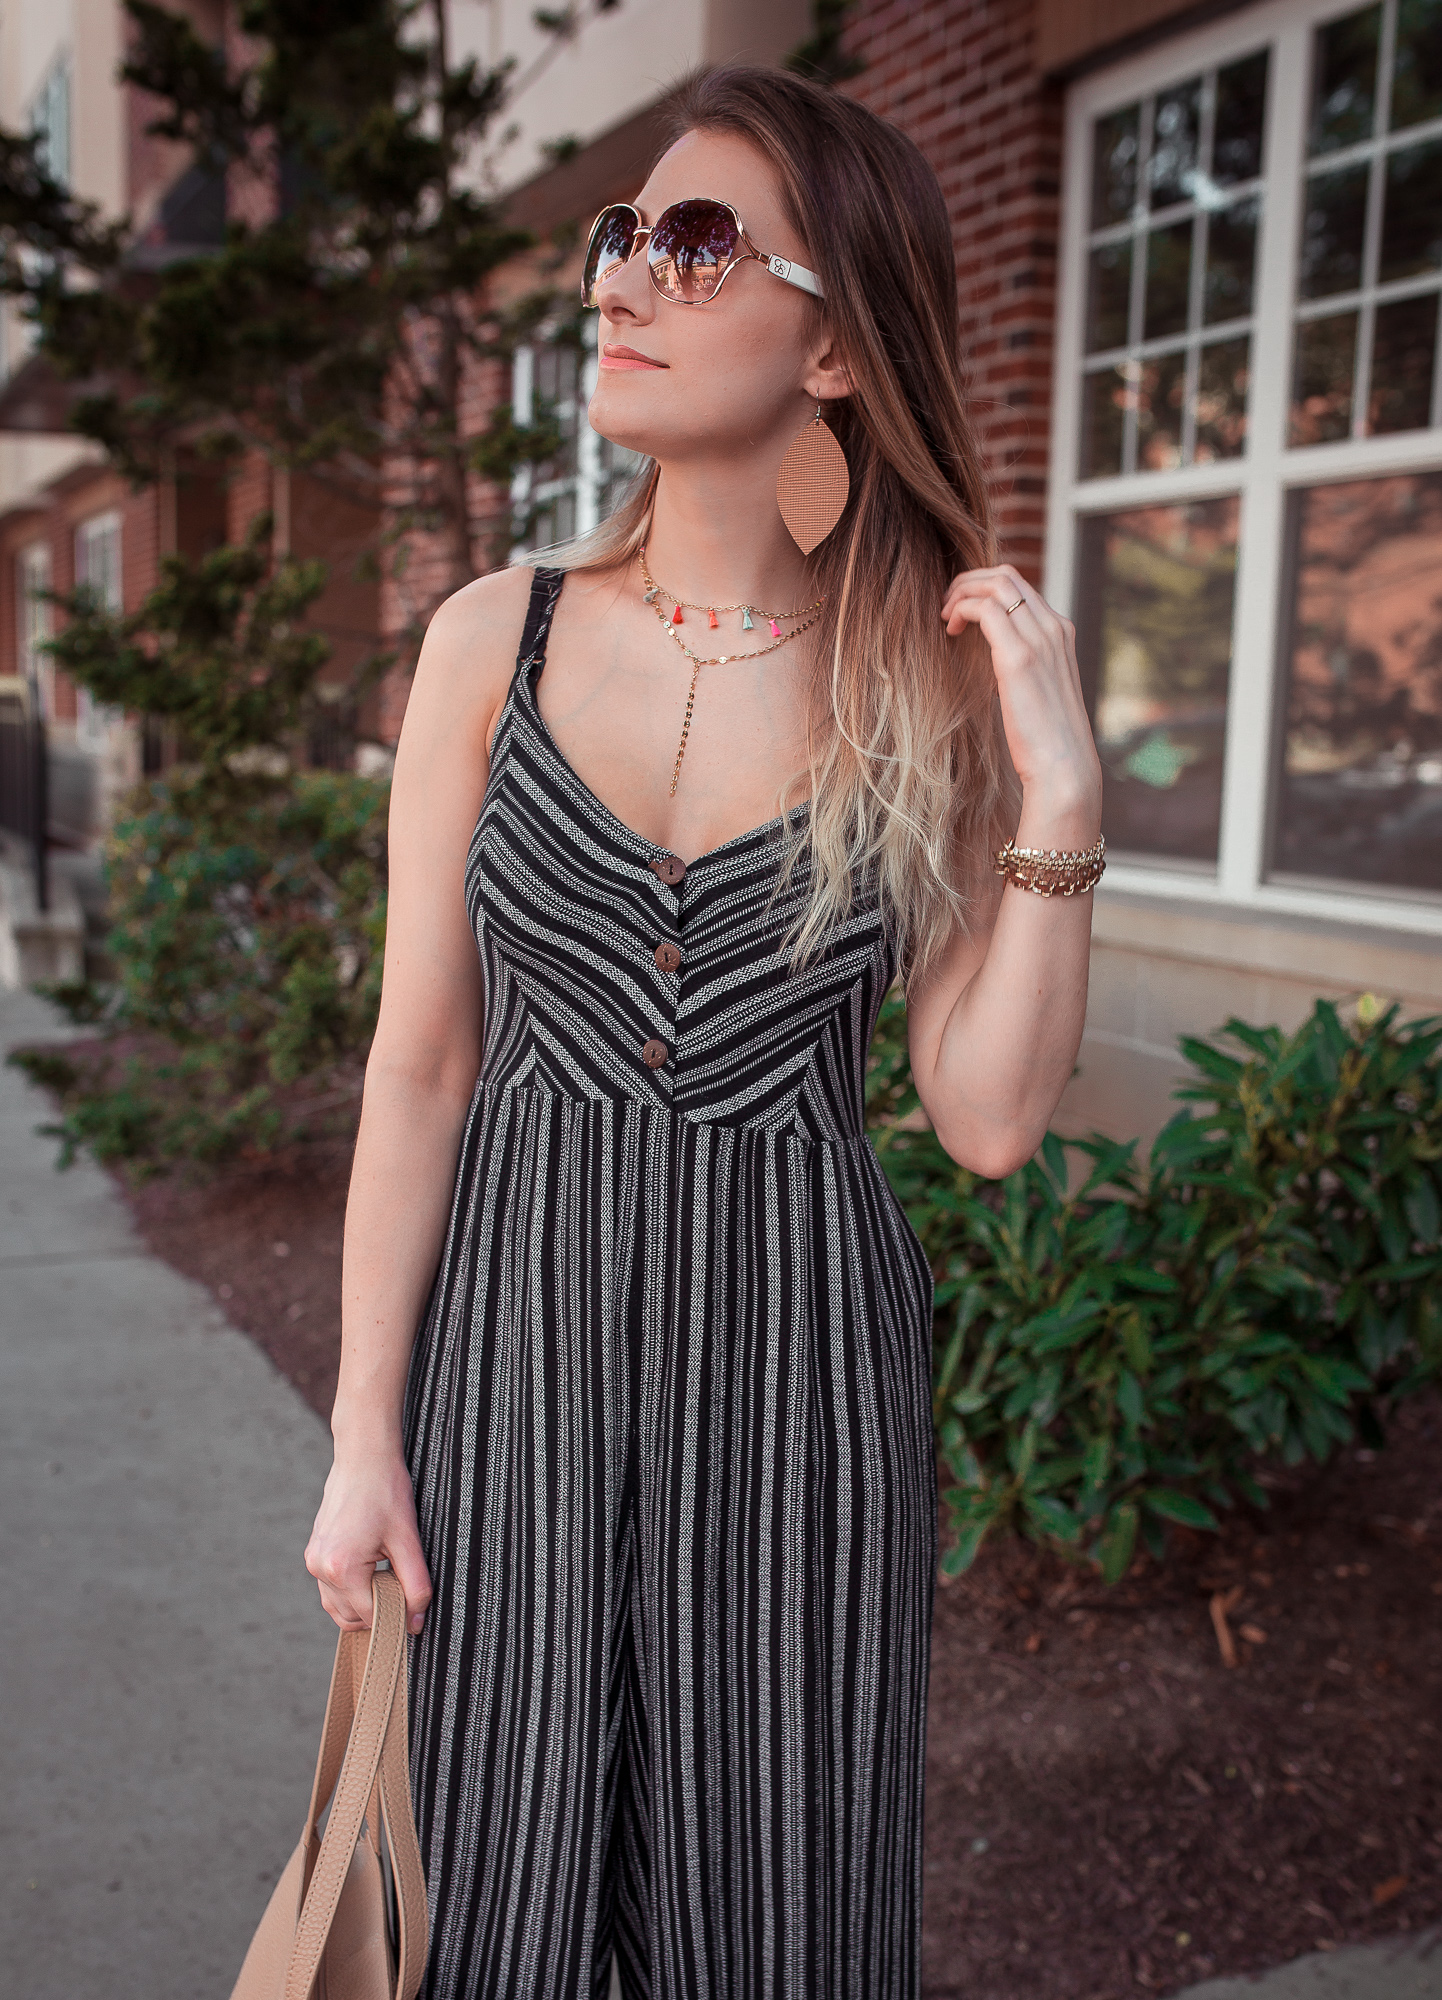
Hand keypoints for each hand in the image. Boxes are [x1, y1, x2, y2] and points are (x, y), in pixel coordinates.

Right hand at [305, 1443, 432, 1635]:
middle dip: (378, 1612)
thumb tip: (416, 1624)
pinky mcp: (313, 1553)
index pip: (371, 1617)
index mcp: (341, 1568)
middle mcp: (319, 1568)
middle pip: (350, 1618)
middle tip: (402, 1589)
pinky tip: (372, 1568)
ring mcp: (312, 1561)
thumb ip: (416, 1585)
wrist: (363, 1458)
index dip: (396, 1616)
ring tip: (387, 1576)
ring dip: (362, 1604)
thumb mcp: (408, 1541)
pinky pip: (330, 1589)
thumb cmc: (387, 1493)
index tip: (414, 1608)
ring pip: (337, 1607)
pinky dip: (350, 1590)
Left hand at [942, 563, 1101, 839]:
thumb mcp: (1039, 691)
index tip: (962, 610)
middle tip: (946, 605)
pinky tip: (951, 629)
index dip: (985, 589)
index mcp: (1061, 633)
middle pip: (1008, 576)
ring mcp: (1040, 639)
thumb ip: (1025, 667)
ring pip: (997, 584)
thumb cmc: (1047, 739)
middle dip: (969, 581)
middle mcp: (1054, 628)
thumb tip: (999, 665)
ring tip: (945, 616)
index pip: (1021, 587)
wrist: (1063, 766)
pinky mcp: (1019, 657)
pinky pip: (987, 609)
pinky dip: (963, 609)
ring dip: (962, 591)